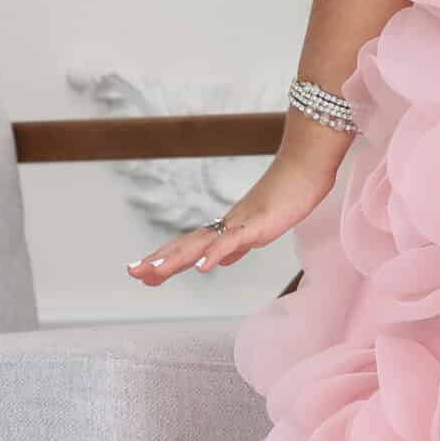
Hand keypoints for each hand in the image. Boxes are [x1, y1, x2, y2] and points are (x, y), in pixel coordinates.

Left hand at [125, 146, 343, 285]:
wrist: (308, 168)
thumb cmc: (290, 194)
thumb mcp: (260, 228)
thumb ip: (239, 245)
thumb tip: (220, 261)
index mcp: (227, 227)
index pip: (190, 246)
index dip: (166, 258)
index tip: (143, 271)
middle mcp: (227, 223)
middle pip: (187, 245)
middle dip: (159, 260)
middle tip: (132, 272)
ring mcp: (241, 222)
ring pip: (201, 243)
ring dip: (175, 258)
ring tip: (152, 272)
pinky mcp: (258, 223)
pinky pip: (233, 240)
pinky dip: (214, 254)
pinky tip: (201, 268)